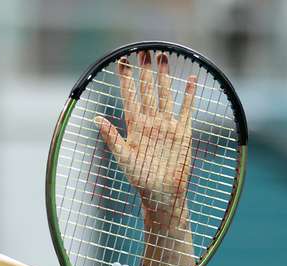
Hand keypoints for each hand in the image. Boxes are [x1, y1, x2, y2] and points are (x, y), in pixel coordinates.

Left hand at [95, 51, 196, 221]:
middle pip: (147, 90)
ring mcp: (167, 125)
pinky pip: (186, 108)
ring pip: (165, 94)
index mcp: (135, 127)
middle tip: (143, 51)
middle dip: (144, 71)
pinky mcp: (183, 131)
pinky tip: (190, 78)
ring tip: (162, 57)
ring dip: (164, 77)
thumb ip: (111, 137)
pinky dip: (188, 95)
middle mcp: (151, 122)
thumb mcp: (123, 157)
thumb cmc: (140, 179)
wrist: (163, 193)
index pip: (129, 97)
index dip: (125, 80)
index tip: (121, 62)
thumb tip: (95, 118)